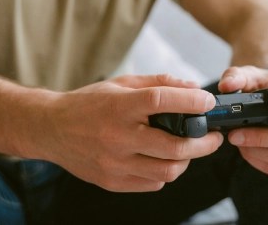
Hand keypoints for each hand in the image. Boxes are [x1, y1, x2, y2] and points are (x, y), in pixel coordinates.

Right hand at [39, 74, 222, 191]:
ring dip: (187, 160)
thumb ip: (157, 83)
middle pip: (174, 146)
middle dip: (204, 142)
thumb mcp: (120, 84)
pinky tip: (164, 158)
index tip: (208, 101)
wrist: (52, 128)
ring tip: (191, 149)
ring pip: (167, 171)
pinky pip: (152, 183)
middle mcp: (117, 137)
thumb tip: (191, 86)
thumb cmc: (89, 102)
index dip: (191, 101)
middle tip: (214, 137)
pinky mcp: (112, 182)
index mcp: (119, 107)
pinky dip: (166, 171)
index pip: (161, 101)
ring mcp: (114, 164)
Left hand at [218, 66, 267, 174]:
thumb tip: (226, 86)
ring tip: (235, 139)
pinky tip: (243, 148)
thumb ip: (235, 76)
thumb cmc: (259, 85)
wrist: (260, 102)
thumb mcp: (246, 76)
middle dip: (262, 136)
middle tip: (235, 133)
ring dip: (256, 150)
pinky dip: (256, 159)